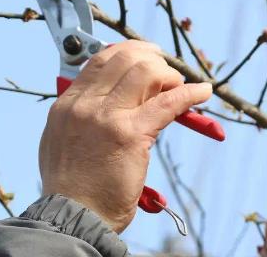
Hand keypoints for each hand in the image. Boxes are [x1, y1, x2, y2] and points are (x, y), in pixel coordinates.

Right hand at [39, 40, 212, 232]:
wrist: (73, 216)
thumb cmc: (74, 184)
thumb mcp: (63, 138)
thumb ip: (84, 113)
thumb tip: (112, 94)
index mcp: (68, 103)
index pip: (101, 59)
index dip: (130, 51)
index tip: (148, 56)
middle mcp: (85, 104)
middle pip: (126, 58)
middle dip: (153, 60)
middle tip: (168, 73)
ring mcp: (107, 117)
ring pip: (146, 72)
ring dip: (169, 76)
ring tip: (178, 88)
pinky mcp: (130, 134)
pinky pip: (168, 102)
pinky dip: (190, 93)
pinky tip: (203, 92)